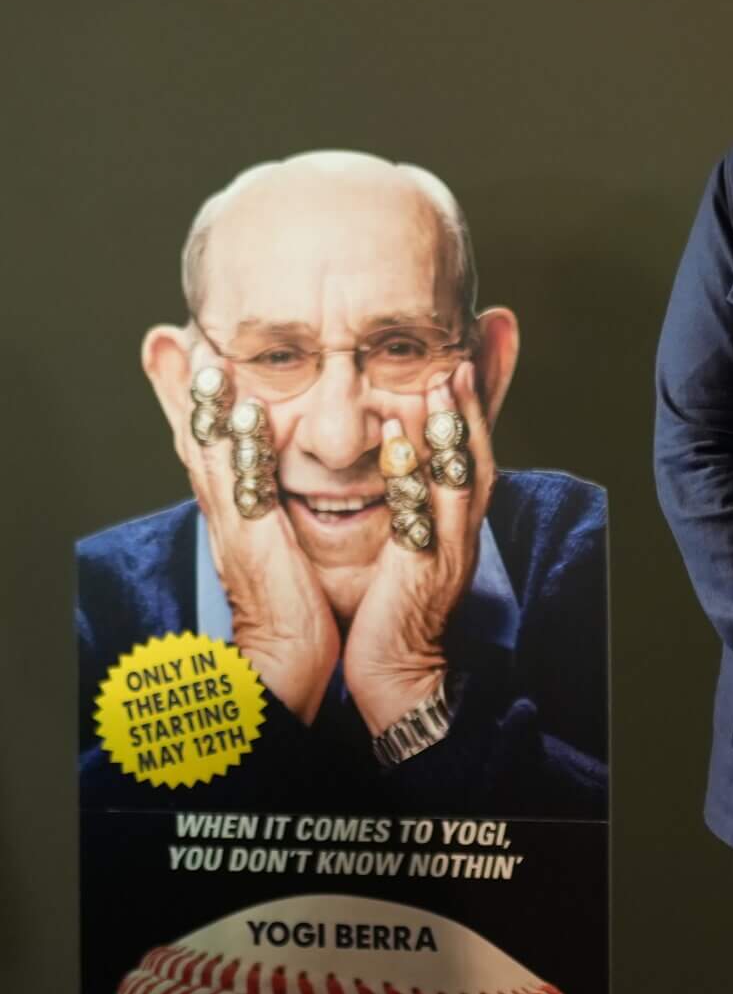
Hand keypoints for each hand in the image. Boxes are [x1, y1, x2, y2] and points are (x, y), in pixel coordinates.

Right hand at [171, 360, 336, 722]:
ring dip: (203, 403)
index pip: (208, 444)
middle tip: (176, 331)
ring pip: (210, 454)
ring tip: (200, 350)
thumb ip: (279, 508)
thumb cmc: (296, 604)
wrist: (286, 661)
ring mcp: (233, 525)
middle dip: (184, 386)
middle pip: (196, 438)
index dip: (194, 398)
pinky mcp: (253, 543)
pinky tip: (246, 412)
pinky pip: (244, 486)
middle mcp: (224, 512)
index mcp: (233, 510)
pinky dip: (242, 448)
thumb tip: (278, 479)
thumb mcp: (282, 545)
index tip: (189, 345)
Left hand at [345, 373, 492, 735]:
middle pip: (477, 459)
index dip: (471, 416)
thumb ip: (410, 515)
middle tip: (464, 357)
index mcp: (453, 529)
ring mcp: (447, 549)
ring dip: (458, 427)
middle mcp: (460, 534)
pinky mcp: (424, 569)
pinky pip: (427, 510)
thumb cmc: (392, 618)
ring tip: (445, 378)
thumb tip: (400, 470)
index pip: (468, 462)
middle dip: (474, 408)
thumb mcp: (407, 554)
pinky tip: (400, 436)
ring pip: (463, 478)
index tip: (462, 368)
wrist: (398, 676)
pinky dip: (418, 469)